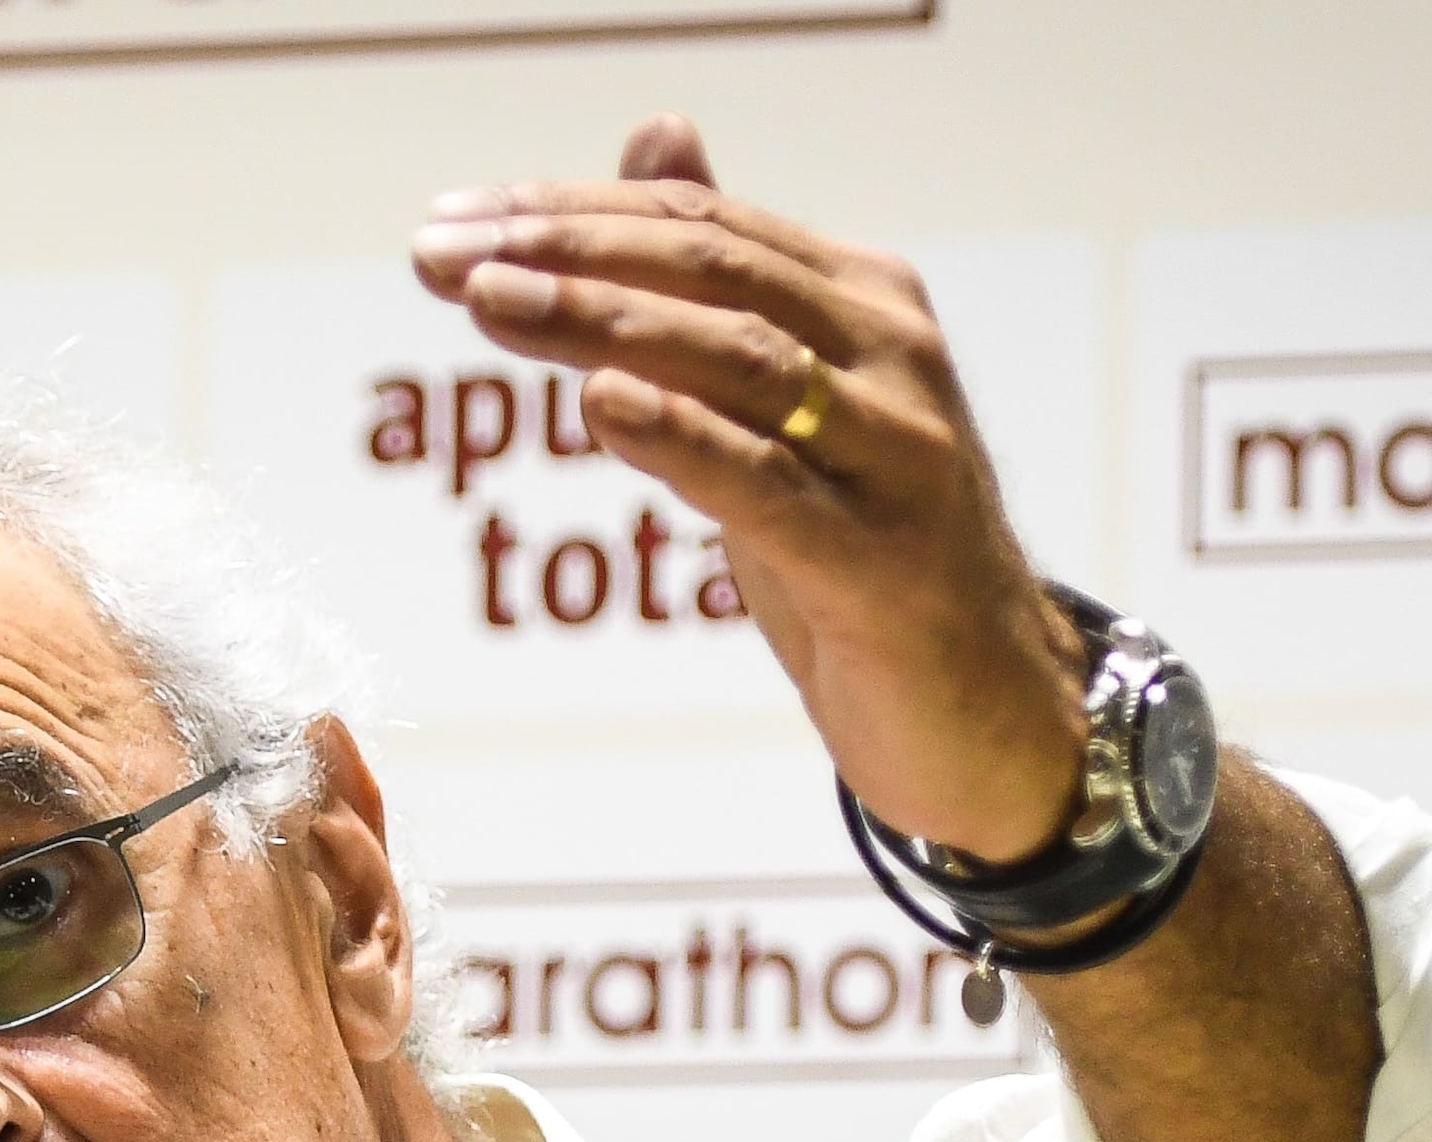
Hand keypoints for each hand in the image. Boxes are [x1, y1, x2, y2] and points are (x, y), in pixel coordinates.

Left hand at [412, 116, 1083, 868]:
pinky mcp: (880, 563)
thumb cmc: (867, 556)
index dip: (571, 211)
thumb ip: (720, 286)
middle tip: (442, 253)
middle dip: (565, 251)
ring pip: (737, 358)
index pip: (704, 223)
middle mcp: (891, 356)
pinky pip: (769, 485)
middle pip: (712, 269)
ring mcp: (895, 456)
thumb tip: (657, 138)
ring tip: (491, 300)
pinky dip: (681, 437)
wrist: (988, 713)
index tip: (453, 221)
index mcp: (865, 302)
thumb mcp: (786, 410)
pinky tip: (600, 402)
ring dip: (601, 321)